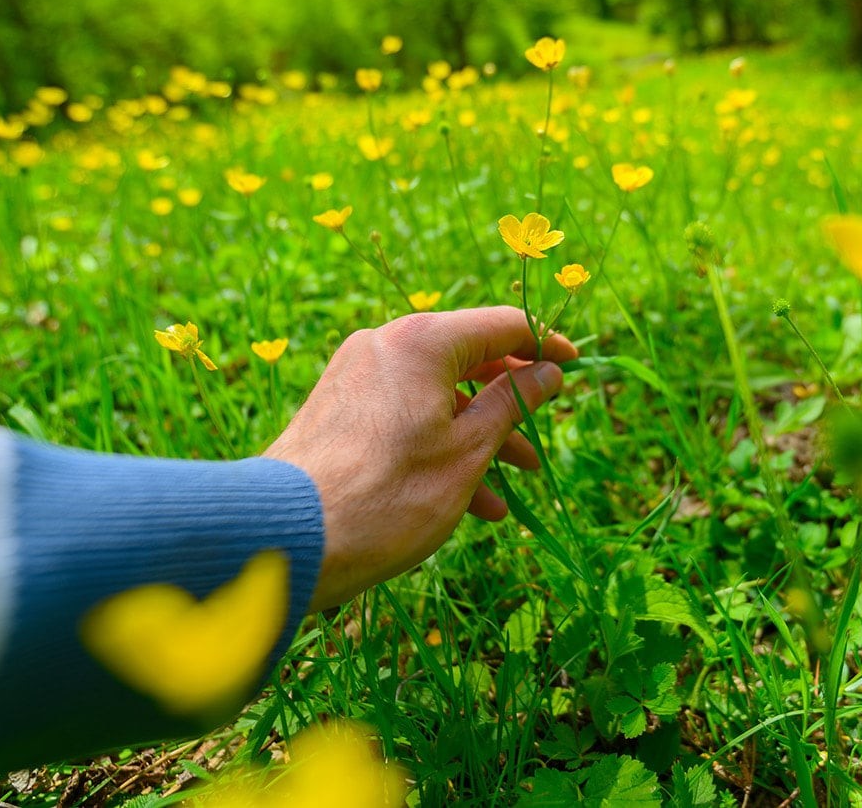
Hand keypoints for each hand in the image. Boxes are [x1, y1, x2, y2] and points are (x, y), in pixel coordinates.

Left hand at [263, 306, 577, 610]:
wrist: (287, 536)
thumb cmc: (390, 493)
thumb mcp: (468, 450)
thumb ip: (513, 402)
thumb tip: (547, 372)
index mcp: (423, 341)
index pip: (502, 325)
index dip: (545, 346)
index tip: (574, 369)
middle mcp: (386, 345)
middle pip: (468, 359)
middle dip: (511, 402)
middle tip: (542, 436)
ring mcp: (358, 377)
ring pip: (438, 395)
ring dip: (480, 435)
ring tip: (518, 482)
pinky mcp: (340, 411)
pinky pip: (406, 416)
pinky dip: (440, 446)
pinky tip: (472, 502)